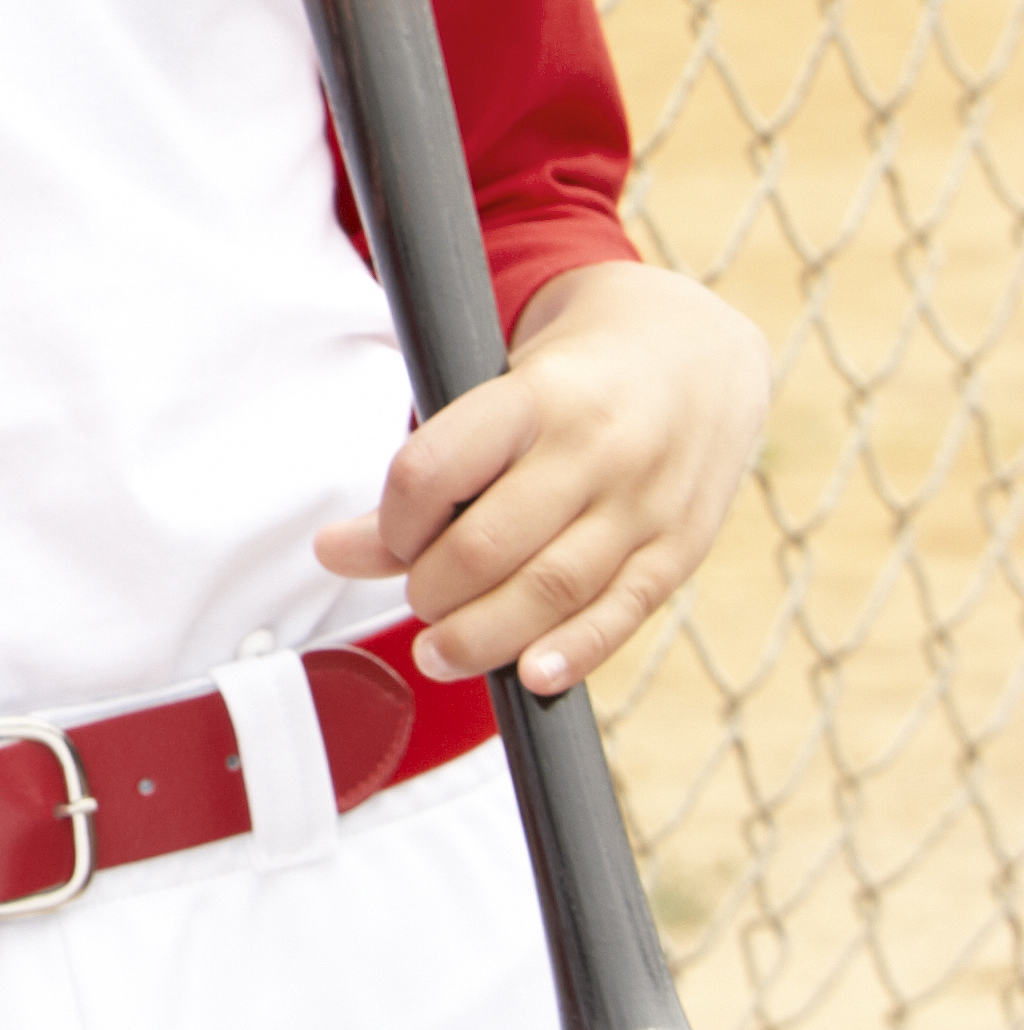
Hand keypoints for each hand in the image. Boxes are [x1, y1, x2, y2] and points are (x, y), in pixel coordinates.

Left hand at [316, 259, 771, 695]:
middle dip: (433, 591)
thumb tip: (333, 552)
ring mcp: (645, 502)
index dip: (393, 523)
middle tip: (418, 600)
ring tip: (441, 653)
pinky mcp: (681, 547)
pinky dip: (573, 652)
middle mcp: (595, 448)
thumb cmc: (571, 378)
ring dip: (483, 637)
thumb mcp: (492, 394)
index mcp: (535, 395)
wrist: (696, 352)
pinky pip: (623, 612)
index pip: (434, 471)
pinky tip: (531, 676)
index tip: (388, 538)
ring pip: (553, 589)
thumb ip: (423, 475)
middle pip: (488, 546)